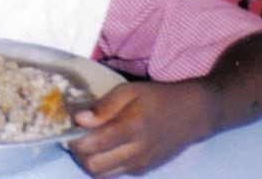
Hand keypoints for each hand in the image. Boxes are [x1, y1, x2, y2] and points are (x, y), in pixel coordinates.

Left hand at [67, 81, 212, 176]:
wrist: (191, 115)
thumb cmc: (157, 98)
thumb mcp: (130, 91)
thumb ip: (104, 106)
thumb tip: (79, 119)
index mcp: (131, 129)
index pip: (92, 145)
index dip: (74, 140)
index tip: (69, 128)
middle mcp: (135, 152)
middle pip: (92, 166)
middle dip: (78, 154)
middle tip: (76, 137)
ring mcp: (140, 165)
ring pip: (101, 174)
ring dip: (88, 161)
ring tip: (88, 143)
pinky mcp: (142, 170)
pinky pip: (114, 173)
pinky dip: (103, 164)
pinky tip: (104, 148)